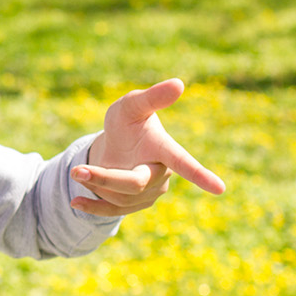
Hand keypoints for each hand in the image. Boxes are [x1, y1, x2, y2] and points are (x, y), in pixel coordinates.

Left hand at [73, 78, 225, 216]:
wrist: (117, 145)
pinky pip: (113, 211)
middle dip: (105, 178)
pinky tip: (75, 203)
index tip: (220, 188)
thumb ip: (152, 97)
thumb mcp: (132, 106)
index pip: (183, 161)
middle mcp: (160, 174)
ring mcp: (148, 193)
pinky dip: (92, 208)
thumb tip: (179, 84)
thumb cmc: (127, 122)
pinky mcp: (133, 205)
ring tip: (76, 170)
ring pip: (119, 197)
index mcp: (164, 149)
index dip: (199, 174)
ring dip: (93, 184)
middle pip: (135, 183)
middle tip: (76, 170)